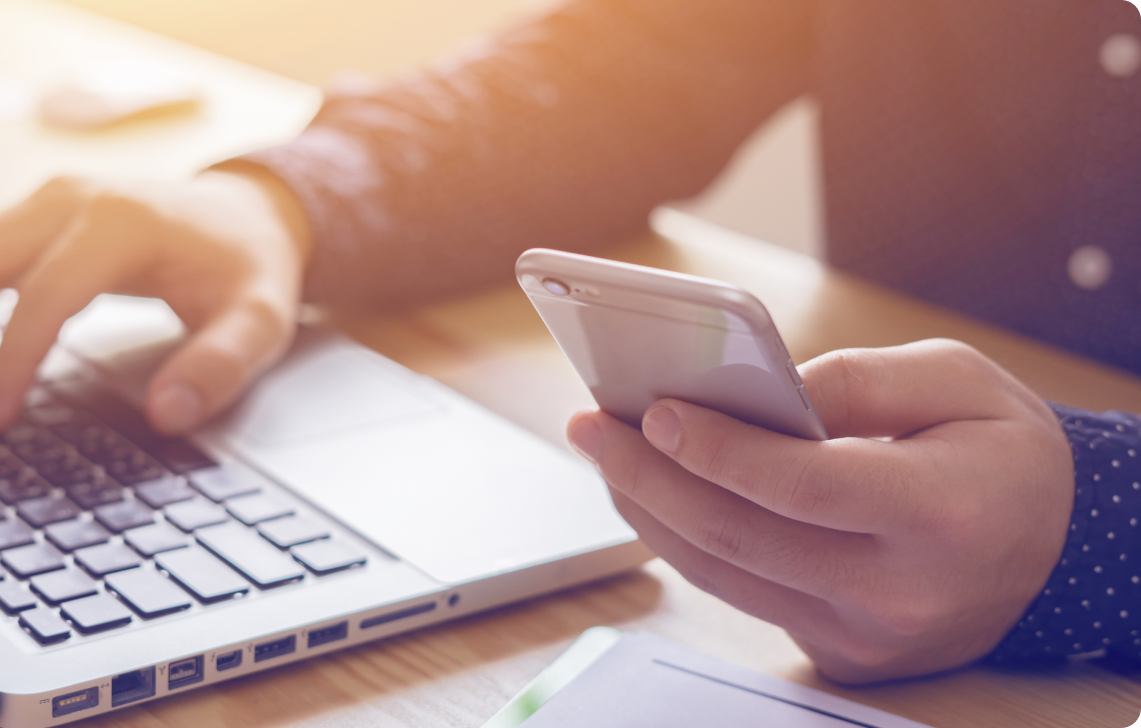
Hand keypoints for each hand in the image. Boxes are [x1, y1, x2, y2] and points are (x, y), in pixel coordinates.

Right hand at [0, 165, 311, 433]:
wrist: (248, 212)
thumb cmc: (248, 266)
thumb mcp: (260, 320)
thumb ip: (221, 366)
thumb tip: (168, 414)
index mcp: (121, 222)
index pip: (42, 296)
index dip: (8, 363)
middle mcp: (68, 200)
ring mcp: (41, 203)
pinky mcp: (27, 218)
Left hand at [567, 339, 1074, 682]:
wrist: (1052, 549)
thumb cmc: (1002, 451)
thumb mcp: (960, 380)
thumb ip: (857, 377)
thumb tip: (753, 389)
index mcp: (944, 513)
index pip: (804, 485)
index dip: (719, 448)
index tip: (653, 410)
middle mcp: (902, 590)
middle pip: (741, 536)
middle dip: (649, 476)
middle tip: (591, 425)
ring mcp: (868, 635)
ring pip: (724, 574)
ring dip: (649, 511)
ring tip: (605, 453)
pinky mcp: (841, 653)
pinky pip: (742, 594)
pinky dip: (686, 543)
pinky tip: (654, 494)